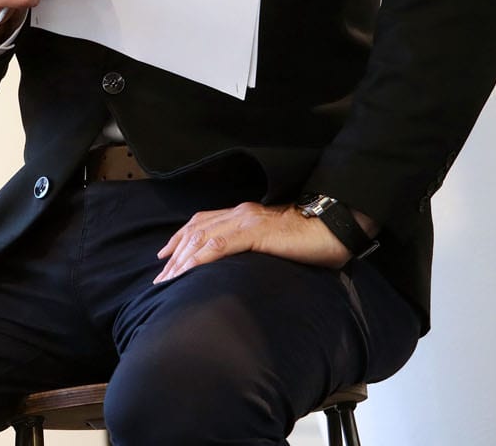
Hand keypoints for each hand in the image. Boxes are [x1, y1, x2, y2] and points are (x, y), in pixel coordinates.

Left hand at [153, 202, 350, 283]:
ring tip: (168, 280)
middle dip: (175, 256)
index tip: (166, 256)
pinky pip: (220, 244)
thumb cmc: (311, 237)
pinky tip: (189, 270)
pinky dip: (201, 257)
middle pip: (195, 232)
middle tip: (160, 278)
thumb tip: (241, 265)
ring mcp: (246, 222)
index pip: (201, 223)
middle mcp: (239, 214)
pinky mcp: (255, 232)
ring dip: (182, 260)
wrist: (335, 227)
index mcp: (243, 214)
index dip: (181, 239)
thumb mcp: (275, 240)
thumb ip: (255, 246)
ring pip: (202, 238)